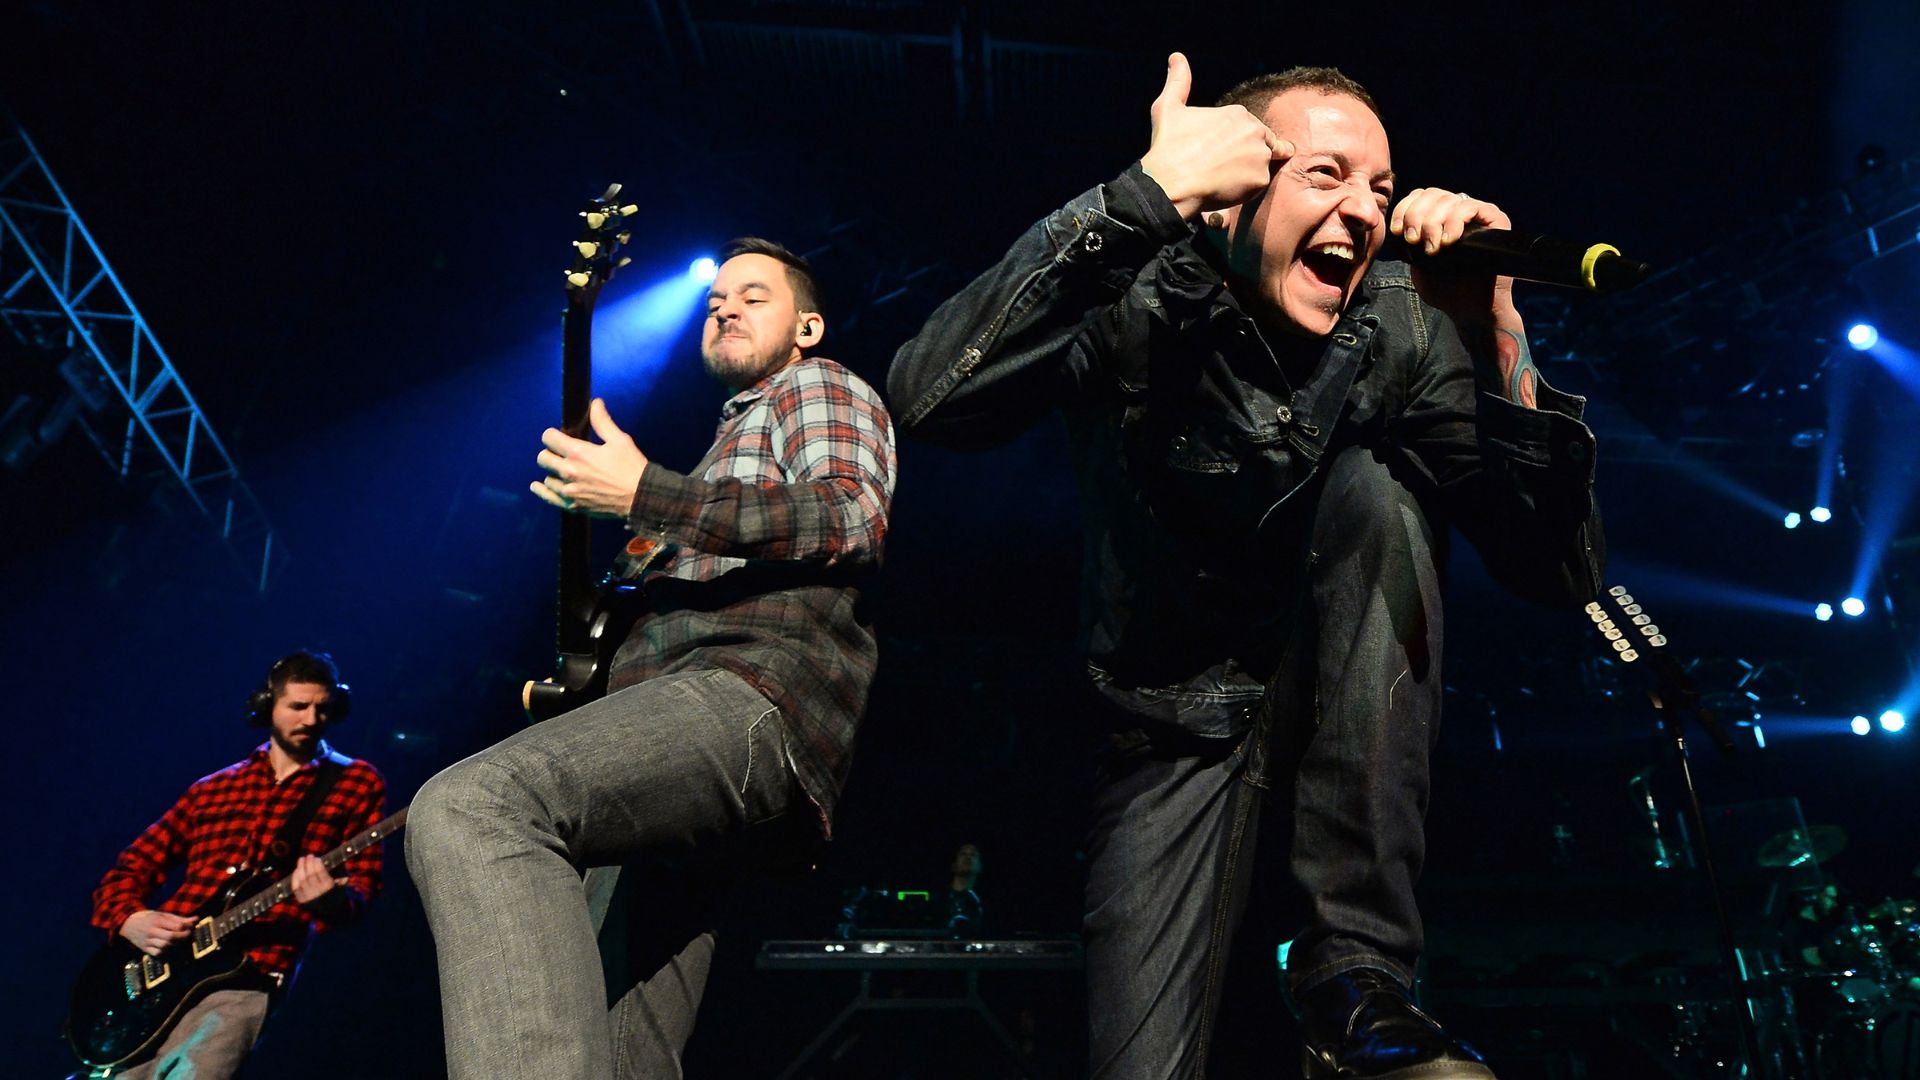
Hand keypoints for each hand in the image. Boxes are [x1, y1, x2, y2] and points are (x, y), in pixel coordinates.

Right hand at [119, 909, 194, 955]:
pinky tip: (169, 946)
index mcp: (157, 921)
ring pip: (165, 946)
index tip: (191, 927)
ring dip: (175, 944)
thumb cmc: (148, 917)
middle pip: (171, 937)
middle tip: (188, 935)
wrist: (127, 923)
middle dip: (183, 937)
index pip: (177, 926)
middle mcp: (152, 931)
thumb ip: (179, 919)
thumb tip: (196, 919)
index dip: (187, 927)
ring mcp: (147, 941)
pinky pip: (158, 953)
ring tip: (179, 940)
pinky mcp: (144, 949)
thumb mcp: (163, 915)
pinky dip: (166, 951)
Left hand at [290, 854, 342, 904]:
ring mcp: (309, 896)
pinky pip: (295, 887)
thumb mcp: (342, 882)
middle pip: (310, 874)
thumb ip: (340, 872)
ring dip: (300, 868)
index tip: (317, 858)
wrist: (332, 909)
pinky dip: (295, 877)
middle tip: (309, 856)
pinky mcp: (302, 900)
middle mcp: (318, 891)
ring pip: (301, 880)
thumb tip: (335, 860)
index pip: (320, 872)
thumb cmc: (337, 891)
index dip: (317, 864)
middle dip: (308, 863)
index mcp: (329, 886)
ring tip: (301, 859)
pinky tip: (297, 870)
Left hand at [531, 398, 649, 517]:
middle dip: (550, 452)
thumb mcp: (620, 440)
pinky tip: (538, 485)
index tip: (558, 436)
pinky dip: (542, 490)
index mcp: (578, 453)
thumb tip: (595, 404)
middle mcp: (569, 472)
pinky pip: (548, 497)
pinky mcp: (573, 506)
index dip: (552, 434)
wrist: (641, 498)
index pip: (548, 438)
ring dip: (553, 472)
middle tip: (560, 453)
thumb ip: (602, 422)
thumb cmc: (632, 468)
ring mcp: (569, 491)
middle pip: (542, 458)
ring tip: (563, 471)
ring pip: (546, 478)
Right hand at [1139, 52, 1292, 220]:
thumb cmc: (1169, 147)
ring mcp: (1260, 155)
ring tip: (1220, 178)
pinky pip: (1258, 184)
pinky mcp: (1260, 179)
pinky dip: (1245, 188)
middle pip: (1258, 145)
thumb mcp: (1169, 108)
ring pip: (1259, 164)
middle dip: (1243, 155)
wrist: (1170, 184)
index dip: (1229, 142)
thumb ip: (1178, 81)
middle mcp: (1254, 131)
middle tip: (1218, 167)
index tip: (1213, 152)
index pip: (1244, 129)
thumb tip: (1176, 57)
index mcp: (1237, 113)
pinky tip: (1225, 188)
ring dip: (1245, 171)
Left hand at [1392, 188, 1534, 405]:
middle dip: (1416, 215)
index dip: (1404, 209)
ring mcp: (1477, 214)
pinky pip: (1471, 207)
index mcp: (1438, 217)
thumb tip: (1401, 224)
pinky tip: (1449, 241)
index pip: (1419, 196)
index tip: (1397, 231)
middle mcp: (1458, 211)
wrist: (1470, 310)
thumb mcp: (1417, 264)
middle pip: (1432, 194)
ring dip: (1434, 222)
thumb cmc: (1444, 290)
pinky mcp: (1495, 219)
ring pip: (1449, 199)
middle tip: (1413, 240)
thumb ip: (1408, 242)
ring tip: (1432, 248)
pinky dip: (1455, 222)